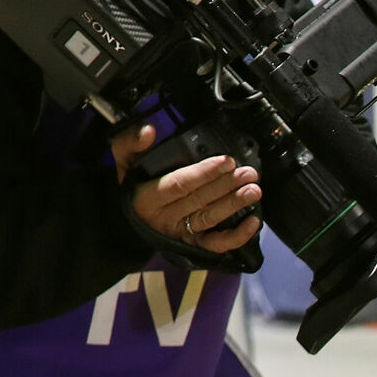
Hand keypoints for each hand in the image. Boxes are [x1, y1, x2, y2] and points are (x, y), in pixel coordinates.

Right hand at [113, 123, 261, 253]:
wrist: (129, 217)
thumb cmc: (131, 184)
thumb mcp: (123, 160)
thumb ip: (131, 142)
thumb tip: (148, 131)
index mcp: (146, 196)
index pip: (180, 184)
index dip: (204, 173)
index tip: (226, 161)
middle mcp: (164, 217)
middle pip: (200, 200)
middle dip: (226, 186)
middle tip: (248, 173)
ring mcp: (179, 233)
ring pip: (210, 219)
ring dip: (234, 204)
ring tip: (253, 190)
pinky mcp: (192, 246)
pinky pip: (215, 244)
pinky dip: (237, 236)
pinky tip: (253, 222)